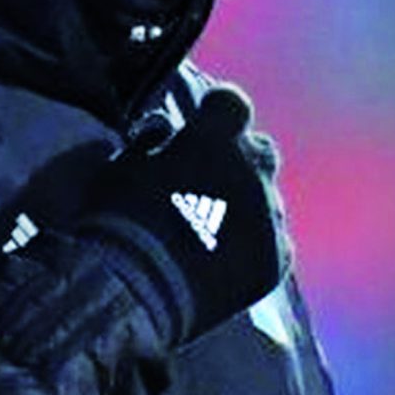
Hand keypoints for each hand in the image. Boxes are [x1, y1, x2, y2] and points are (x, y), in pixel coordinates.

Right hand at [78, 87, 291, 340]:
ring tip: (210, 231)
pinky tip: (224, 261)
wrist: (133, 291)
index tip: (203, 121)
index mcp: (215, 138)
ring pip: (266, 199)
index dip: (217, 110)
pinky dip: (254, 246)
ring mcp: (268, 215)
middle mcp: (252, 170)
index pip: (232, 103)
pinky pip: (274, 241)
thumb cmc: (118, 221)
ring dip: (245, 205)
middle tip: (207, 182)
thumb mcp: (123, 164)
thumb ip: (154, 141)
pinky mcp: (275, 258)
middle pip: (259, 150)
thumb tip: (166, 132)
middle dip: (238, 159)